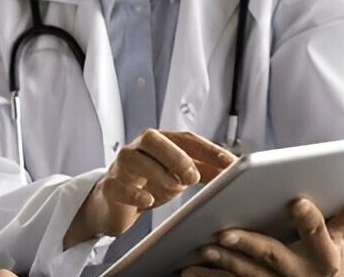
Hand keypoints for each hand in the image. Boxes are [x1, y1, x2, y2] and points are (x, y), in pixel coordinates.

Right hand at [64, 129, 235, 247]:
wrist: (114, 204)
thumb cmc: (149, 184)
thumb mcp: (179, 177)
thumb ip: (203, 171)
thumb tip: (234, 170)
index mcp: (159, 142)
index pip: (185, 138)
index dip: (207, 148)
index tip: (229, 162)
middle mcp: (138, 148)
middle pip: (154, 139)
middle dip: (176, 155)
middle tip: (194, 176)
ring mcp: (120, 166)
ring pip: (134, 158)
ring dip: (157, 172)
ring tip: (175, 187)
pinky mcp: (109, 187)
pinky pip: (118, 185)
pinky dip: (134, 192)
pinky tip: (148, 200)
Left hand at [182, 186, 343, 276]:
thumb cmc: (331, 255)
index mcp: (325, 254)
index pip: (317, 233)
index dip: (308, 219)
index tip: (296, 201)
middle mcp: (301, 272)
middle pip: (273, 255)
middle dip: (249, 245)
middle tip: (225, 233)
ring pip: (249, 273)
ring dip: (224, 262)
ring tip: (204, 247)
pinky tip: (190, 269)